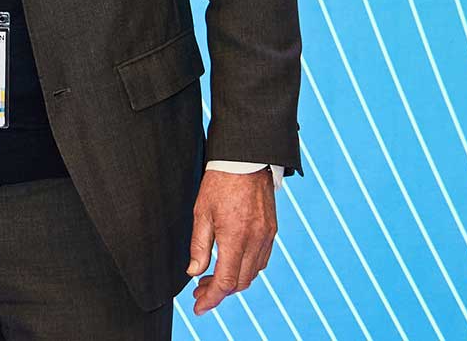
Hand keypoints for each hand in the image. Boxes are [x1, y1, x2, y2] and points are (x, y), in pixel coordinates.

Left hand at [187, 168, 276, 313]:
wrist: (246, 160)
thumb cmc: (220, 183)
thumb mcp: (201, 212)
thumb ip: (199, 246)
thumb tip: (194, 272)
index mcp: (235, 238)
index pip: (225, 281)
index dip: (211, 298)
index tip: (199, 307)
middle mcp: (255, 241)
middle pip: (240, 282)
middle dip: (219, 292)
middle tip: (200, 292)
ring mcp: (267, 237)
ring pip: (252, 274)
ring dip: (233, 281)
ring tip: (211, 279)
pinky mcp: (272, 231)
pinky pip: (261, 260)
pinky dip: (246, 269)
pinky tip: (231, 264)